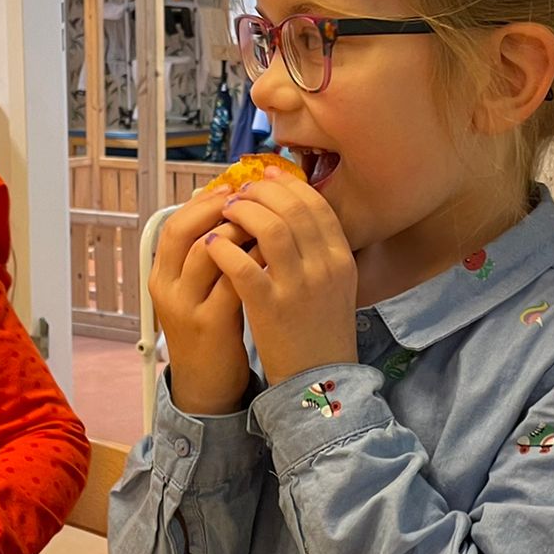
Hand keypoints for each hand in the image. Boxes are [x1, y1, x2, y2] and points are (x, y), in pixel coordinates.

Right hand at [150, 188, 253, 416]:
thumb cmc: (211, 327)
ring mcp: (185, 307)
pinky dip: (255, 261)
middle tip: (252, 196)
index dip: (204, 202)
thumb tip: (233, 206)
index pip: (174, 223)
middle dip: (219, 209)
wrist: (207, 383)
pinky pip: (233, 282)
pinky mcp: (210, 325)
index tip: (234, 186)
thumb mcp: (200, 288)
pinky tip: (276, 252)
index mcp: (161, 274)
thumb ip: (209, 253)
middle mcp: (167, 288)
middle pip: (183, 231)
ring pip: (207, 252)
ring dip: (239, 230)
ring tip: (267, 218)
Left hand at [206, 170, 359, 384]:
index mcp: (341, 258)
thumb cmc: (320, 329)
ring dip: (242, 212)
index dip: (288, 185)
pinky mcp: (270, 308)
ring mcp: (298, 287)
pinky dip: (225, 248)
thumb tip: (292, 210)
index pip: (315, 205)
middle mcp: (324, 267)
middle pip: (292, 209)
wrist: (318, 378)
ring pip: (270, 229)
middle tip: (240, 191)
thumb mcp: (335, 284)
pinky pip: (243, 266)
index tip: (266, 175)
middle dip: (261, 192)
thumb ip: (319, 248)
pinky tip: (212, 243)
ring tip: (225, 211)